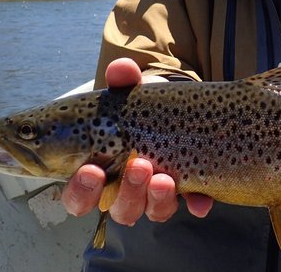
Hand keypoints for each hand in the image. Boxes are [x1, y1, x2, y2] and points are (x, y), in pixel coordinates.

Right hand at [61, 58, 213, 224]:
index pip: (79, 198)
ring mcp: (156, 195)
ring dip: (156, 198)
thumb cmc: (139, 107)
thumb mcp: (130, 93)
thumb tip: (122, 68)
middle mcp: (125, 191)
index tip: (92, 170)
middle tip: (138, 164)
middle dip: (127, 192)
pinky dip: (196, 204)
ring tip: (164, 177)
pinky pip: (192, 206)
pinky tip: (200, 201)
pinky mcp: (187, 191)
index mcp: (99, 172)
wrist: (175, 107)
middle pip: (119, 209)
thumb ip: (123, 81)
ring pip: (152, 212)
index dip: (82, 191)